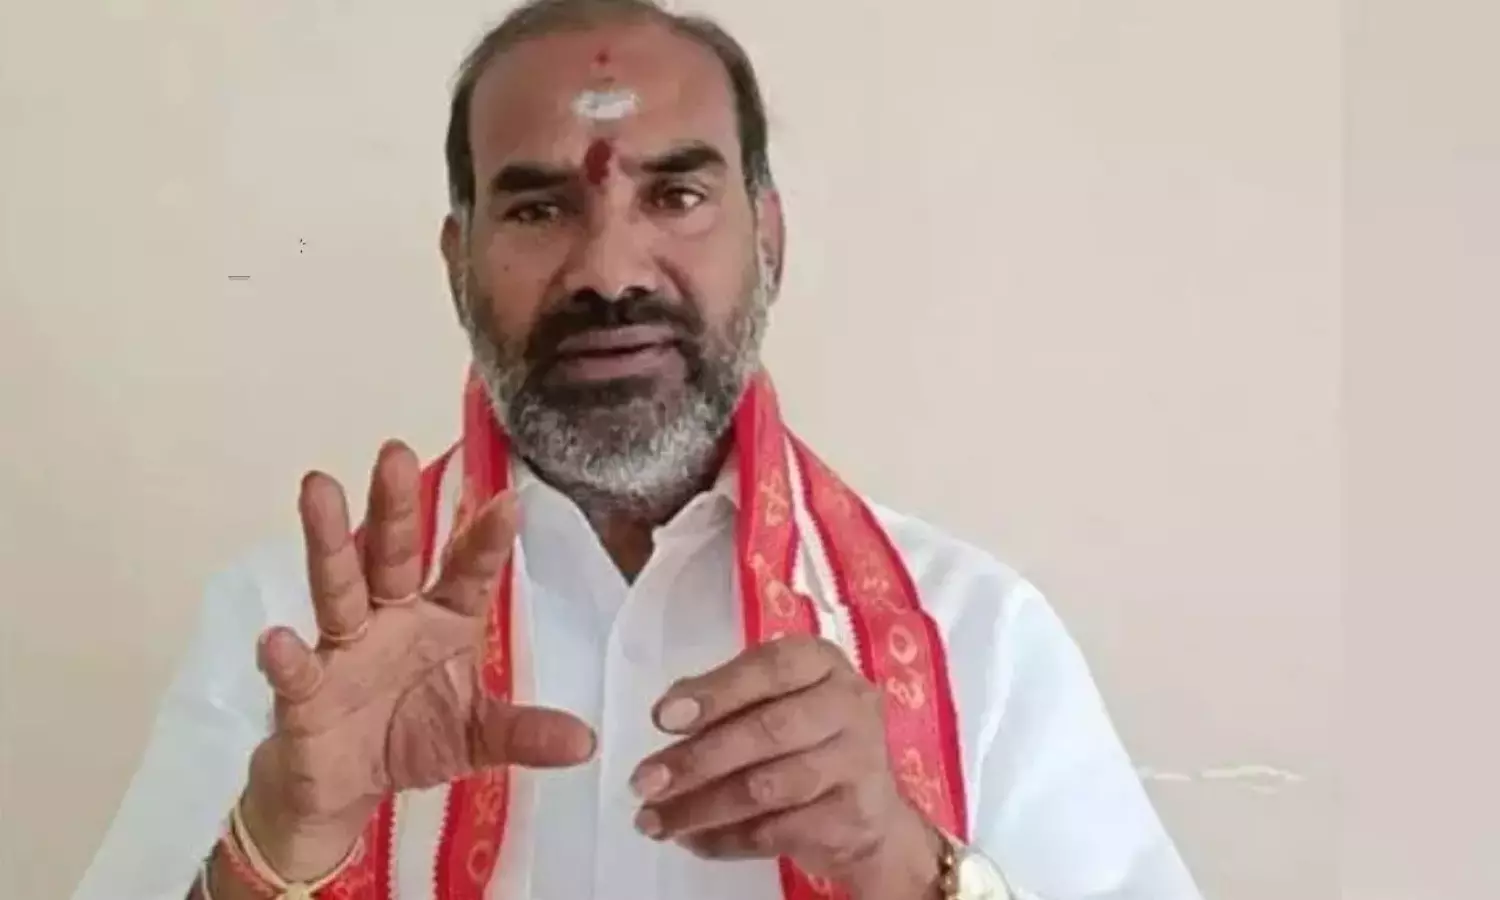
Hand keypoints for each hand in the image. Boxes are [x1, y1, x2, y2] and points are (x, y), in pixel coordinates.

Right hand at [239, 441, 595, 881]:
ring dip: (329, 539)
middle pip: (392, 554)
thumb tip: (586, 742)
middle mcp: (390, 618)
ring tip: (319, 487)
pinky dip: (285, 657)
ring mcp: (343, 649)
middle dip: (394, 506)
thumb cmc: (413, 737)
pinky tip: (276, 638)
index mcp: (441, 618)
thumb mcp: (478, 735)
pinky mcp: (304, 693)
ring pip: (336, 586)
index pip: (466, 571)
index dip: (484, 540)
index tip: (508, 502)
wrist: (344, 787)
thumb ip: (525, 733)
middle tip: (396, 451)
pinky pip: (296, 671)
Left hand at [628, 635, 944, 898]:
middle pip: (768, 731)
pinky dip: (726, 840)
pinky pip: (777, 832)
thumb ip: (724, 698)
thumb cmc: (805, 739)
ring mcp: (858, 762)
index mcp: (822, 663)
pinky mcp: (853, 817)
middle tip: (644, 782)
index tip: (662, 718)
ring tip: (654, 820)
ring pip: (768, 788)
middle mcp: (849, 704)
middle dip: (697, 759)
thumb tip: (669, 710)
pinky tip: (692, 840)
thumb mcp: (771, 702)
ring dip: (702, 807)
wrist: (869, 813)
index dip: (715, 692)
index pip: (770, 667)